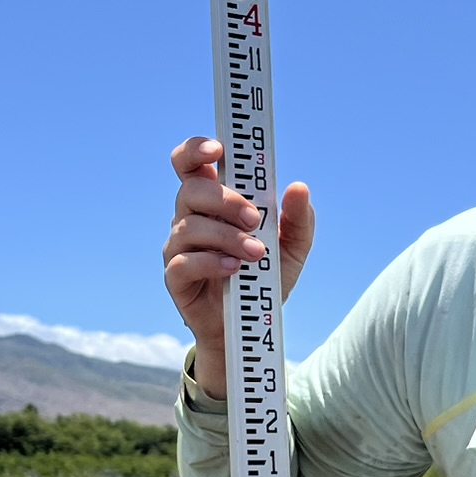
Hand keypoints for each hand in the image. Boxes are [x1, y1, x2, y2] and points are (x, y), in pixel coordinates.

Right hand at [163, 136, 313, 400]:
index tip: (219, 150)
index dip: (197, 149)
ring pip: (189, 226)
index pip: (191, 163)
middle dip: (225, 200)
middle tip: (254, 218)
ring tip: (255, 253)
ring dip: (226, 236)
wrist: (252, 327)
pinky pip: (184, 262)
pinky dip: (211, 262)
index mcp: (213, 200)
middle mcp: (190, 217)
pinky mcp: (175, 277)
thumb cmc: (265, 277)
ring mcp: (179, 247)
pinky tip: (234, 268)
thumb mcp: (293, 248)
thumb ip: (299, 219)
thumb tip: (298, 188)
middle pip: (191, 189)